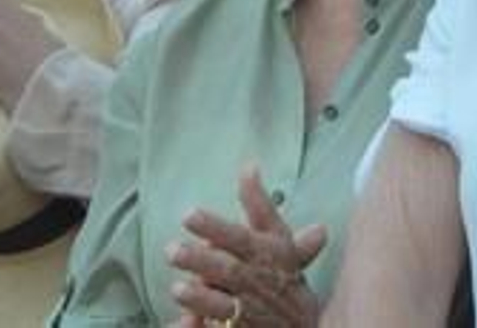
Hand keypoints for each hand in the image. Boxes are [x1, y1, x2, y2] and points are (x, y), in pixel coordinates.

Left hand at [166, 166, 324, 326]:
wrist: (305, 327)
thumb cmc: (285, 275)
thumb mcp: (278, 238)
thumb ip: (260, 204)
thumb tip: (249, 165)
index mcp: (265, 255)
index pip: (240, 238)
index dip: (216, 227)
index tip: (189, 215)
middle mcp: (257, 282)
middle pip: (228, 271)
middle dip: (201, 261)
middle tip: (172, 251)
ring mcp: (250, 313)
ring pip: (223, 305)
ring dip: (201, 298)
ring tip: (178, 289)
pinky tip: (180, 324)